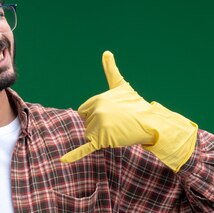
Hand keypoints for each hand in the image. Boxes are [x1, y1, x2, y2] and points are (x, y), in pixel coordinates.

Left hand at [61, 51, 196, 171]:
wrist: (151, 122)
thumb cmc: (136, 105)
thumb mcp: (121, 86)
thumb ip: (110, 70)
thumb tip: (106, 52)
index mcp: (96, 100)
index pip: (84, 112)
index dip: (96, 115)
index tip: (111, 114)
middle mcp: (96, 112)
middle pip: (86, 124)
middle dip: (98, 126)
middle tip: (116, 123)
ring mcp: (98, 126)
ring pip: (90, 136)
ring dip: (101, 136)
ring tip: (118, 130)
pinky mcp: (102, 140)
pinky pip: (84, 148)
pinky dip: (74, 155)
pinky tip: (63, 160)